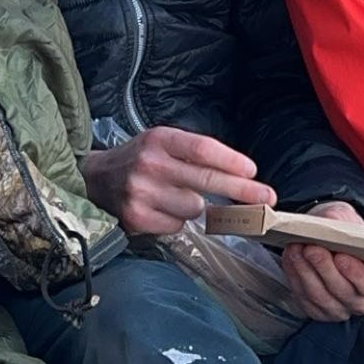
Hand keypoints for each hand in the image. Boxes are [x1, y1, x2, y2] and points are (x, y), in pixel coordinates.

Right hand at [83, 127, 275, 237]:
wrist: (95, 180)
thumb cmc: (141, 159)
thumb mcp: (163, 143)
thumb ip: (195, 154)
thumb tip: (241, 176)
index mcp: (160, 139)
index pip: (203, 149)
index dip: (231, 161)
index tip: (253, 171)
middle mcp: (150, 164)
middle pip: (206, 180)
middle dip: (242, 191)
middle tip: (268, 198)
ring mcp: (142, 193)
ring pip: (195, 208)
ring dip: (196, 206)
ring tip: (176, 196)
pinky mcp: (137, 218)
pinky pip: (177, 225)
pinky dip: (176, 220)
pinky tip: (161, 209)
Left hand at [280, 201, 363, 323]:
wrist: (328, 239)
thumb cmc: (344, 232)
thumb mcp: (348, 220)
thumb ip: (342, 222)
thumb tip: (331, 222)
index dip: (356, 273)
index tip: (341, 256)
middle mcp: (360, 301)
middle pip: (341, 291)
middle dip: (324, 268)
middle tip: (312, 248)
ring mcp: (337, 309)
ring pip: (319, 296)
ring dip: (304, 272)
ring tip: (296, 250)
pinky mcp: (316, 310)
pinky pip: (303, 298)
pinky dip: (294, 277)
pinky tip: (290, 259)